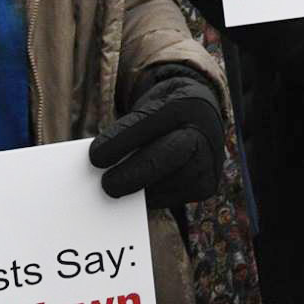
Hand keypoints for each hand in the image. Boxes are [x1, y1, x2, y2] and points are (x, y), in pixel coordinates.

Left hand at [90, 66, 223, 206]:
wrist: (204, 116)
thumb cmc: (167, 112)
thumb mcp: (151, 105)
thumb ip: (130, 129)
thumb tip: (100, 162)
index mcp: (183, 105)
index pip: (148, 123)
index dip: (120, 141)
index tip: (95, 157)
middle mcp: (201, 132)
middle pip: (166, 156)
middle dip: (133, 174)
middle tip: (106, 185)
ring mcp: (208, 161)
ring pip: (169, 182)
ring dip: (138, 190)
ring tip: (117, 189)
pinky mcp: (207, 185)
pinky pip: (174, 198)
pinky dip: (151, 198)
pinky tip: (138, 192)